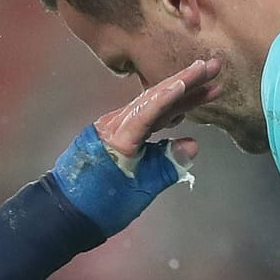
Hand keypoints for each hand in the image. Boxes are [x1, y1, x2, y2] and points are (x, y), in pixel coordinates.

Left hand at [49, 58, 221, 233]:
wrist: (66, 213)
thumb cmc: (101, 205)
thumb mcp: (139, 190)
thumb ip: (166, 166)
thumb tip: (193, 144)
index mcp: (119, 136)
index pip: (149, 108)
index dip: (173, 93)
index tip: (195, 76)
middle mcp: (116, 124)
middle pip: (154, 98)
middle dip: (185, 82)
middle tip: (213, 66)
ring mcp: (116, 129)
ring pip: (152, 106)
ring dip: (181, 96)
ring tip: (209, 85)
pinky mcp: (118, 138)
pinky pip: (146, 119)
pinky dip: (167, 112)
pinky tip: (183, 110)